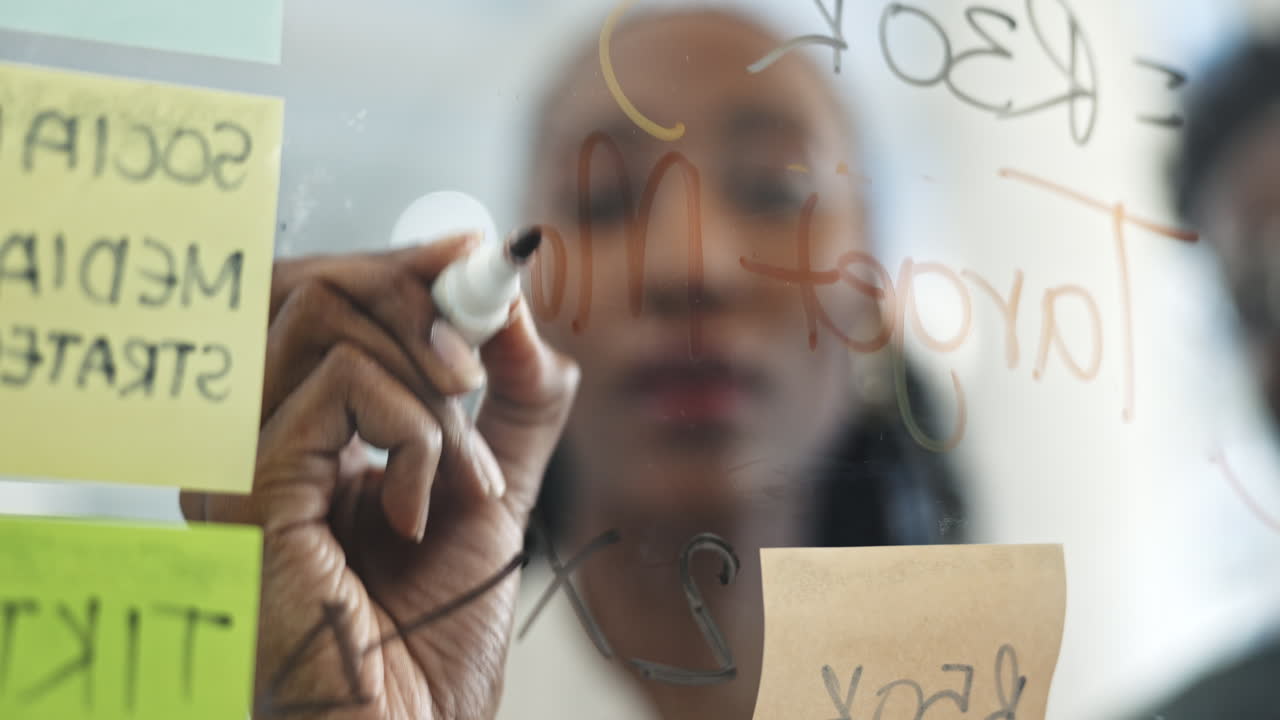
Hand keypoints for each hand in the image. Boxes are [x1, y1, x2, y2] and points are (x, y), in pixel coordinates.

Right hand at [180, 234, 577, 718]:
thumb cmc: (437, 636)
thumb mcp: (494, 491)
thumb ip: (512, 402)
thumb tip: (520, 307)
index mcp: (303, 435)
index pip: (329, 303)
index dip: (404, 267)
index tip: (476, 256)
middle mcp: (257, 437)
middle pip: (316, 286)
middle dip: (417, 298)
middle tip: (480, 357)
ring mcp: (241, 460)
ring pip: (324, 316)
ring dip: (428, 380)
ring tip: (465, 471)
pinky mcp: (248, 488)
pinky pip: (339, 386)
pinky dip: (414, 429)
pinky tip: (423, 504)